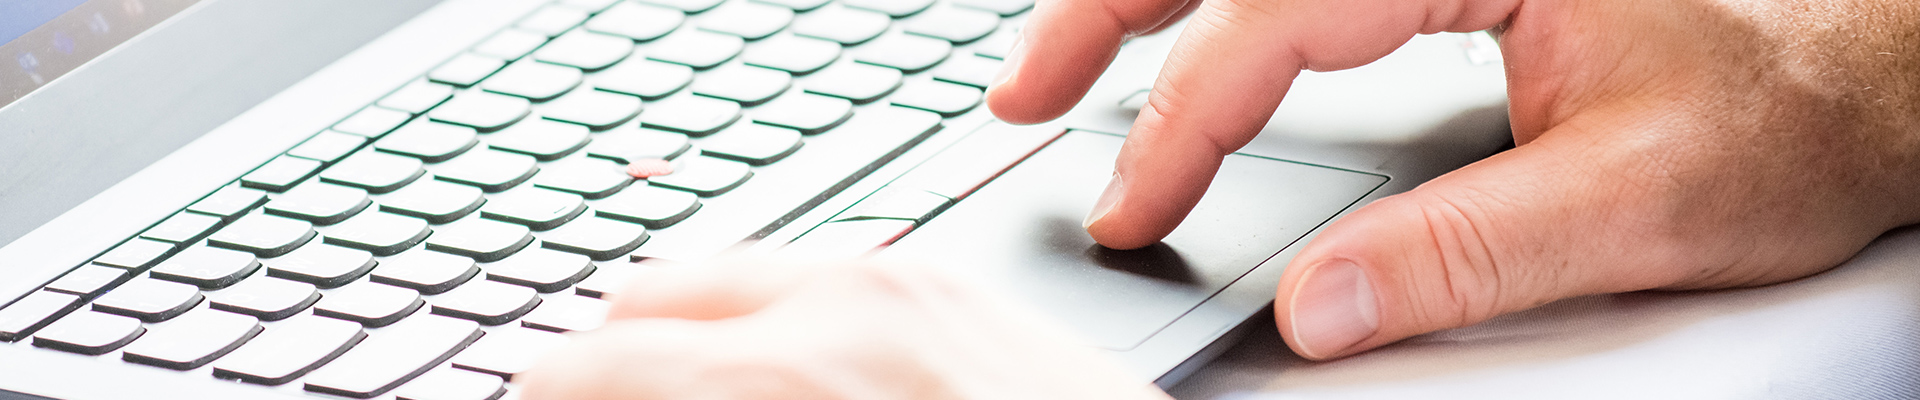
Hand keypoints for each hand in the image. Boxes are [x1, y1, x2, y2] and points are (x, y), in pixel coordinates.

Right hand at [515, 257, 1171, 399]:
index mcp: (778, 386)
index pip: (581, 376)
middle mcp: (834, 313)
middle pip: (638, 312)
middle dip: (602, 375)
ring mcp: (903, 287)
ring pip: (726, 281)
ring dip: (681, 342)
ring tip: (687, 397)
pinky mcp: (956, 289)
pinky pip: (816, 278)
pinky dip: (768, 321)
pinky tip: (785, 377)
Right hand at [989, 0, 1919, 359]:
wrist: (1877, 72)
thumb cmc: (1789, 113)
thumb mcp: (1642, 199)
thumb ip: (1473, 251)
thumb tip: (1319, 306)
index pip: (1282, 14)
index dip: (1184, 116)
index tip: (1132, 208)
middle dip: (1106, 11)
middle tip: (1020, 96)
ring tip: (1053, 70)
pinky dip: (1217, 10)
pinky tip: (1173, 49)